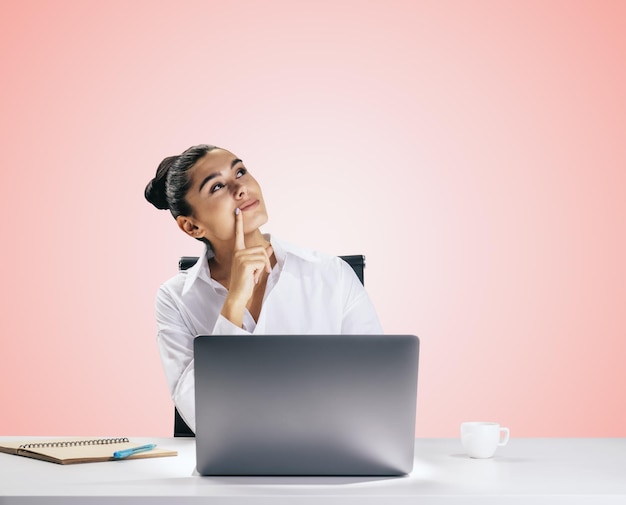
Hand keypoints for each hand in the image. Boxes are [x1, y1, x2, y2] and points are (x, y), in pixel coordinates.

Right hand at [220, 208, 272, 325]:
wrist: (238, 294)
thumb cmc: (245, 282)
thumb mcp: (254, 267)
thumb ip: (261, 256)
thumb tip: (270, 247)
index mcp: (238, 251)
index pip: (238, 234)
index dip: (238, 222)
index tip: (237, 211)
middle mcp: (238, 252)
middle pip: (260, 249)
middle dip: (264, 262)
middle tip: (257, 273)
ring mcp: (240, 257)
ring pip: (262, 256)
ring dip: (263, 267)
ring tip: (254, 276)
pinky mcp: (245, 262)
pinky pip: (261, 262)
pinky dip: (261, 271)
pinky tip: (253, 277)